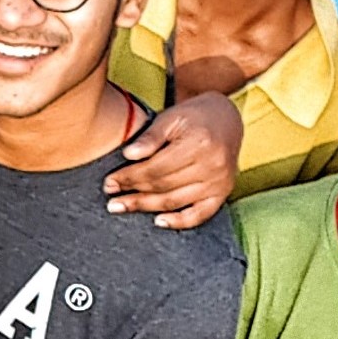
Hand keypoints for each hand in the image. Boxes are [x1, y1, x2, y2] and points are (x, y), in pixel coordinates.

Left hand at [103, 91, 241, 228]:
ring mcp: (219, 182)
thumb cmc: (193, 117)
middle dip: (134, 193)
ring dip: (146, 207)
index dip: (130, 177)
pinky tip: (158, 221)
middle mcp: (212, 165)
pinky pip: (199, 215)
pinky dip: (179, 221)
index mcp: (199, 143)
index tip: (110, 181)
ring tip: (122, 207)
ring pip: (175, 201)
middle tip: (111, 199)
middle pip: (164, 186)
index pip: (156, 167)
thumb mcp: (171, 117)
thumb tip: (128, 154)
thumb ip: (150, 136)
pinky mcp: (222, 194)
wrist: (226, 119)